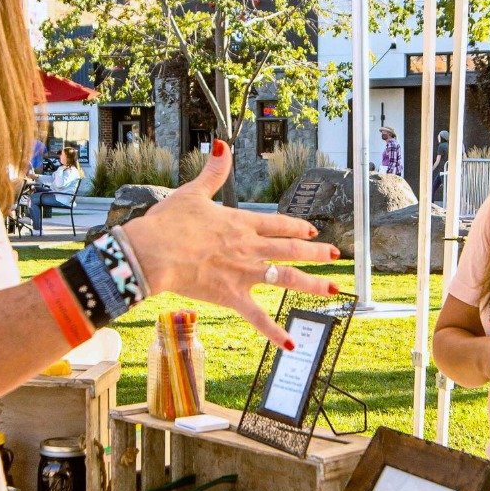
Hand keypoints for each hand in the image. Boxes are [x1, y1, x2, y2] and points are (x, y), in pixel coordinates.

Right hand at [122, 142, 339, 348]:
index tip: (313, 230)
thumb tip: (222, 146)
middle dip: (316, 252)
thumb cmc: (169, 223)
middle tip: (335, 255)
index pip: (279, 224)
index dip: (298, 226)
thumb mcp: (193, 193)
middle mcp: (250, 248)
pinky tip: (291, 344)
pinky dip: (275, 332)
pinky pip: (258, 318)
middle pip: (291, 249)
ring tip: (332, 288)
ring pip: (287, 278)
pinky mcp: (232, 296)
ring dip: (312, 283)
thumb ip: (213, 173)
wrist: (154, 251)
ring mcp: (245, 273)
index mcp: (241, 223)